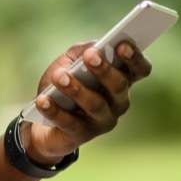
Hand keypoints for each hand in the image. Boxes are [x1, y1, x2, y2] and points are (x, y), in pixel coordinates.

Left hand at [22, 41, 152, 163]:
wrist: (41, 120)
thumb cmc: (63, 83)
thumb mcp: (70, 61)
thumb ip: (82, 50)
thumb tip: (94, 46)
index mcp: (121, 80)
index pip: (139, 70)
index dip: (134, 58)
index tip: (122, 44)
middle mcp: (118, 102)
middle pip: (119, 86)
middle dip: (105, 69)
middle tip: (90, 55)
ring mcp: (102, 121)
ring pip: (96, 105)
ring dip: (77, 89)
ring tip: (59, 76)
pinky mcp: (82, 135)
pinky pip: (70, 123)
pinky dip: (55, 111)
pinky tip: (43, 100)